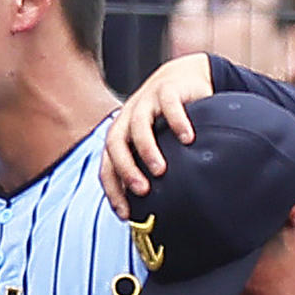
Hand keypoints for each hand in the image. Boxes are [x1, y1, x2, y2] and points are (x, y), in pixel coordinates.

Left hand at [100, 53, 213, 216]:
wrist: (182, 79)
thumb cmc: (167, 121)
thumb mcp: (156, 145)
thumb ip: (149, 170)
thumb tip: (157, 211)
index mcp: (120, 136)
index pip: (107, 166)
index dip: (112, 191)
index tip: (125, 214)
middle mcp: (128, 119)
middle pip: (116, 145)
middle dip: (126, 170)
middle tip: (141, 191)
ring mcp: (146, 102)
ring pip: (138, 125)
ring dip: (147, 149)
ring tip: (160, 169)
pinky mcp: (167, 89)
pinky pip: (169, 105)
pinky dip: (177, 121)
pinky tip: (188, 139)